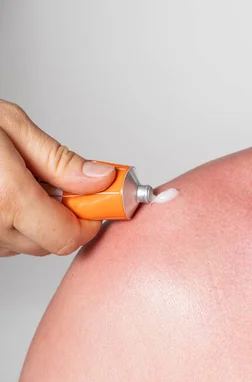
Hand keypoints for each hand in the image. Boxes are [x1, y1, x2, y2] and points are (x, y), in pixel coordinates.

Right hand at [0, 99, 115, 256]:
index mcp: (6, 200)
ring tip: (23, 181)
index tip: (102, 201)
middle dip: (68, 216)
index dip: (91, 219)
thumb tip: (100, 179)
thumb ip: (59, 160)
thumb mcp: (10, 127)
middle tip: (65, 184)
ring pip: (29, 243)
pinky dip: (16, 222)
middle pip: (53, 242)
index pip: (69, 236)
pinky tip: (6, 194)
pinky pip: (5, 240)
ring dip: (40, 219)